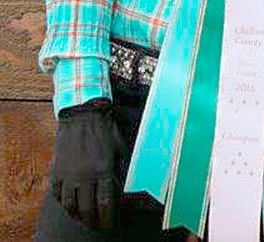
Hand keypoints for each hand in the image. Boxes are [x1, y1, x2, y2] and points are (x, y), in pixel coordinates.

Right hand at [50, 99, 124, 229]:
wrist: (83, 116)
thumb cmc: (106, 131)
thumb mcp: (121, 149)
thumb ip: (122, 169)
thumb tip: (126, 186)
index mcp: (104, 171)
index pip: (105, 203)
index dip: (107, 218)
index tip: (108, 225)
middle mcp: (85, 176)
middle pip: (87, 208)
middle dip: (92, 221)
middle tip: (95, 227)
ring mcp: (69, 174)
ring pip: (70, 205)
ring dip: (76, 216)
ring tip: (81, 221)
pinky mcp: (58, 170)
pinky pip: (57, 194)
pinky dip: (63, 203)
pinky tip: (68, 206)